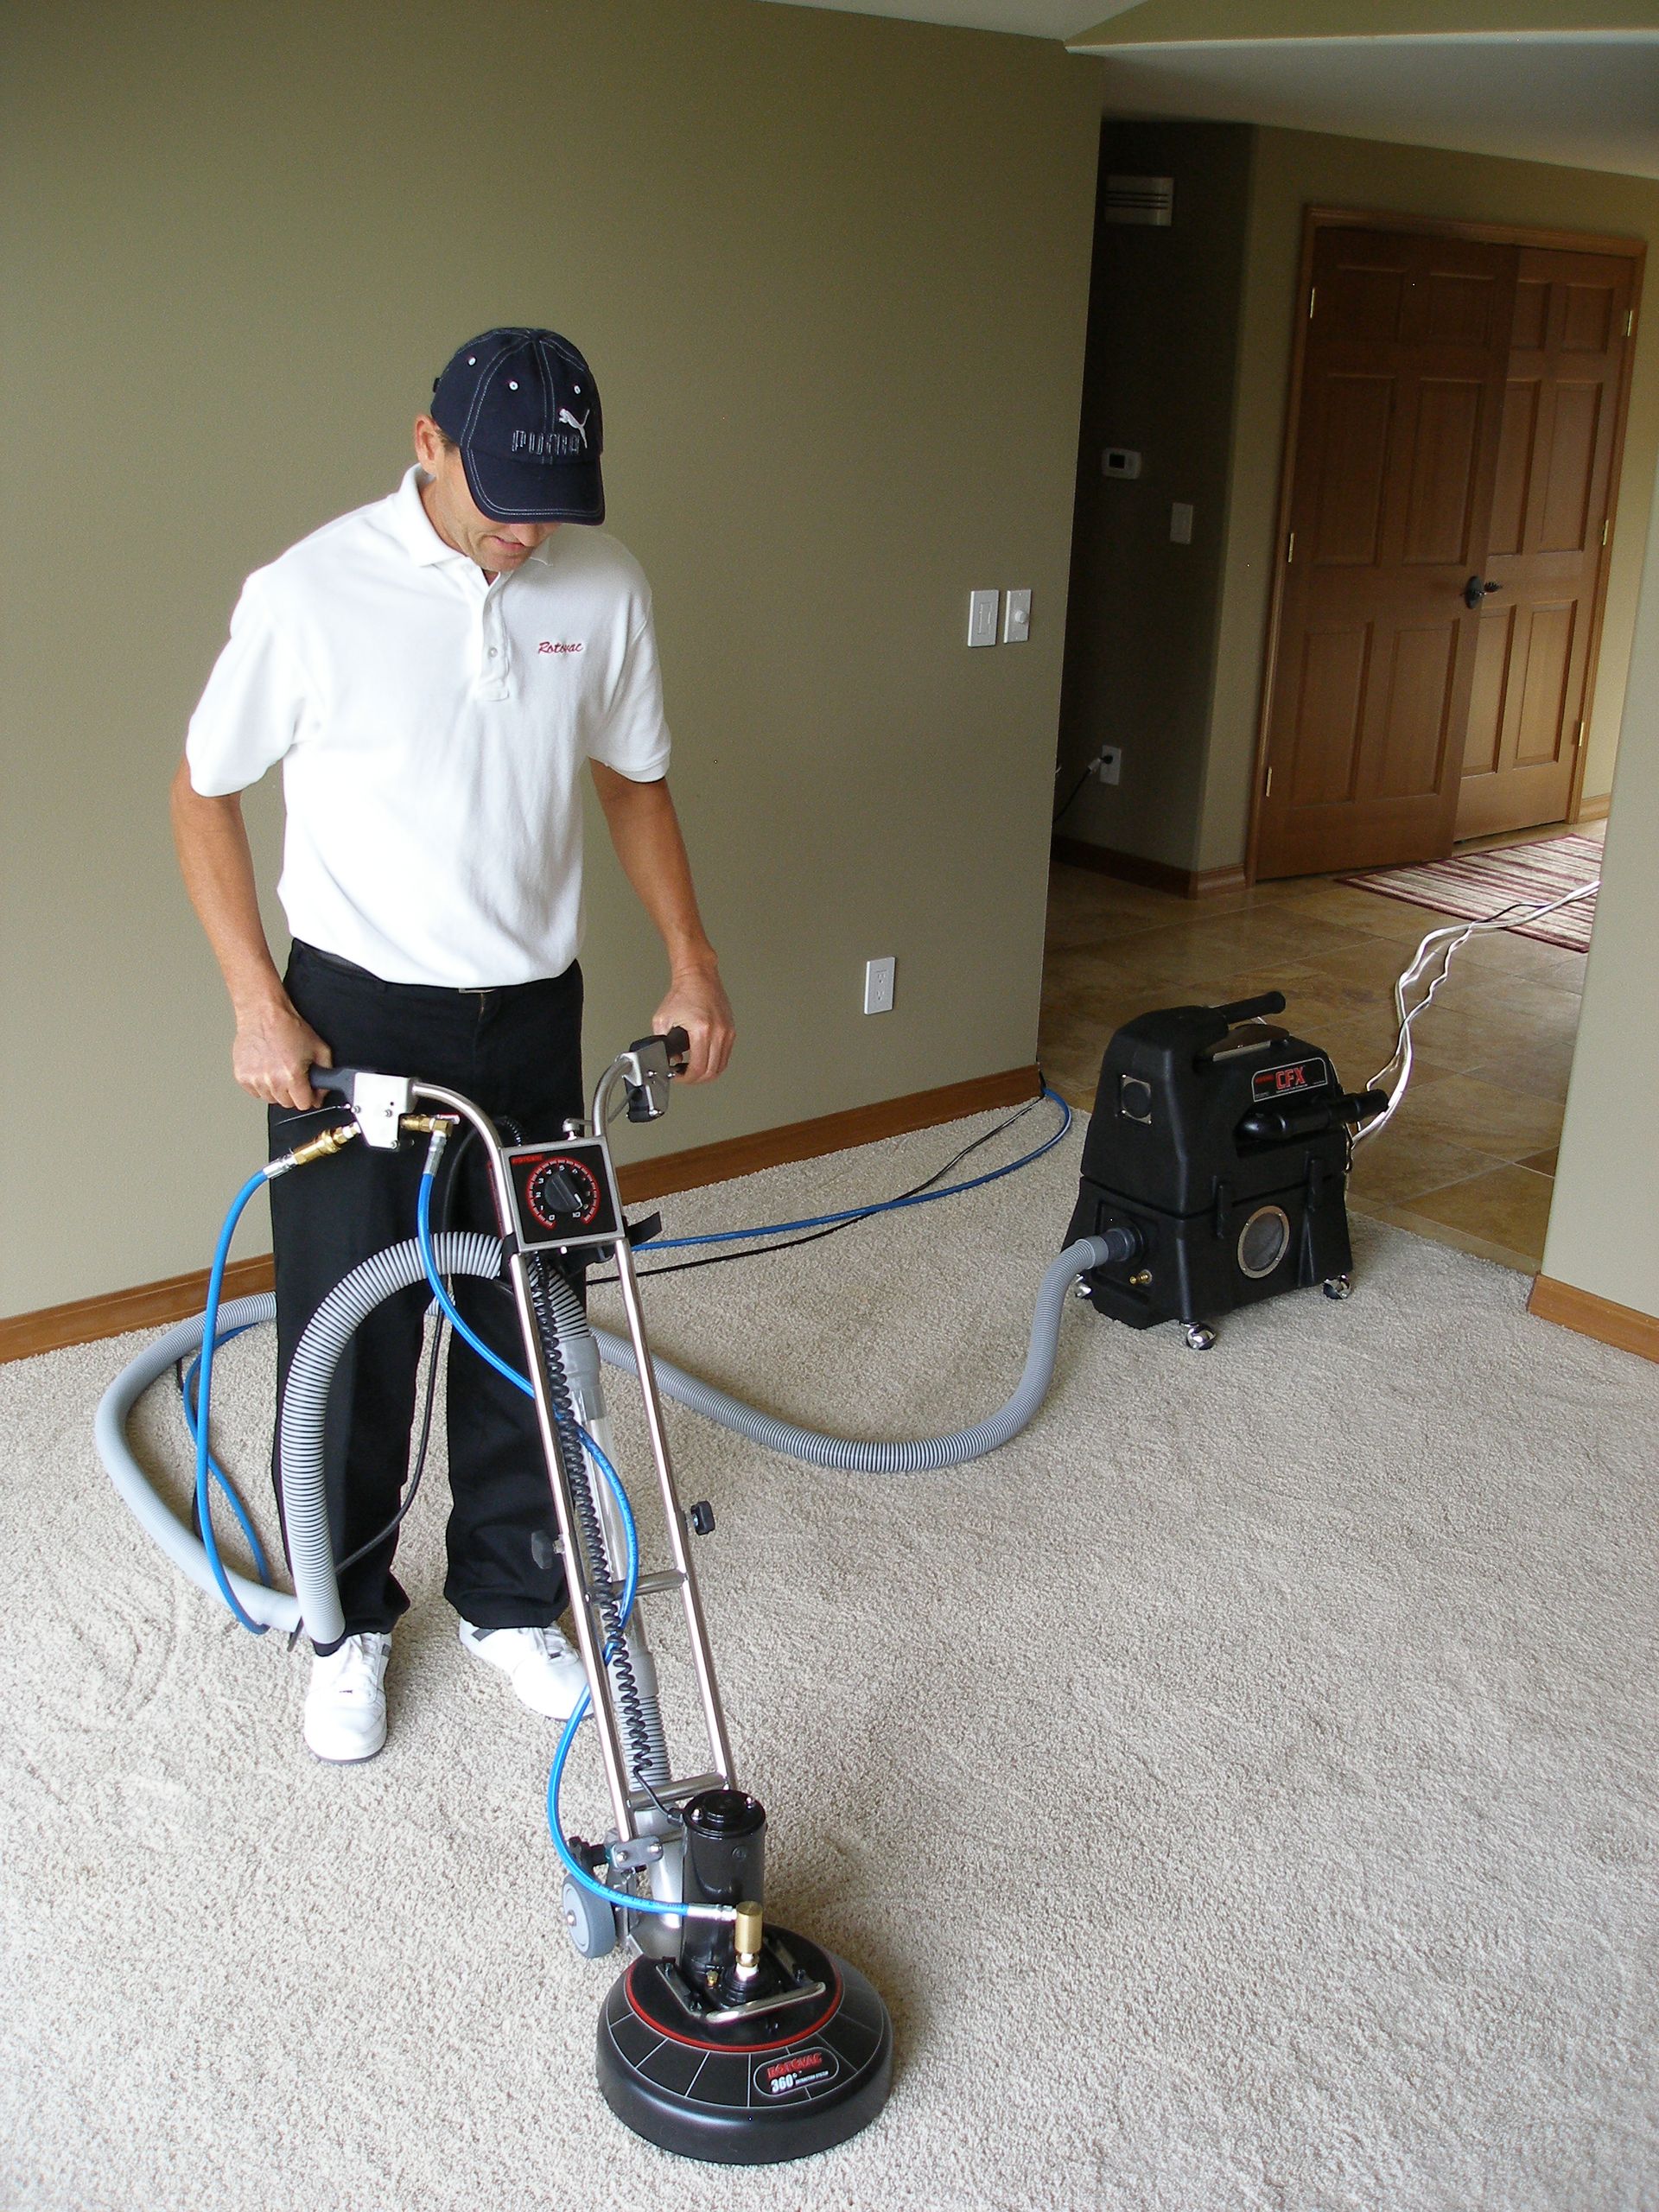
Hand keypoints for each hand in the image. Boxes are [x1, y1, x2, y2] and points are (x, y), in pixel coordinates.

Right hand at [231, 995, 332, 1109]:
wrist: (264, 1014)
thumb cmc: (289, 1028)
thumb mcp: (320, 1049)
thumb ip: (326, 1075)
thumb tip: (321, 1094)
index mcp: (292, 1075)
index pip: (304, 1104)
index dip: (309, 1096)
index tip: (307, 1089)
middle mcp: (272, 1080)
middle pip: (287, 1103)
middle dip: (293, 1092)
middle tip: (293, 1074)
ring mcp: (255, 1080)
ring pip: (270, 1099)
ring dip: (277, 1089)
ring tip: (278, 1068)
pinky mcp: (242, 1077)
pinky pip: (255, 1092)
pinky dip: (261, 1084)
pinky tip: (266, 1068)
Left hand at [654, 964, 733, 1083]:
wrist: (698, 976)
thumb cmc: (683, 993)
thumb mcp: (662, 1020)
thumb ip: (663, 1044)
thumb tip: (672, 1060)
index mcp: (701, 1030)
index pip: (699, 1067)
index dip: (686, 1078)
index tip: (678, 1076)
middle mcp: (718, 1032)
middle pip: (712, 1071)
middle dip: (696, 1079)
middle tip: (685, 1077)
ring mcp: (727, 1031)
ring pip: (721, 1066)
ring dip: (707, 1073)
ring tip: (694, 1070)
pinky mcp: (730, 1030)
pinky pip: (725, 1054)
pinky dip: (715, 1062)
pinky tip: (704, 1059)